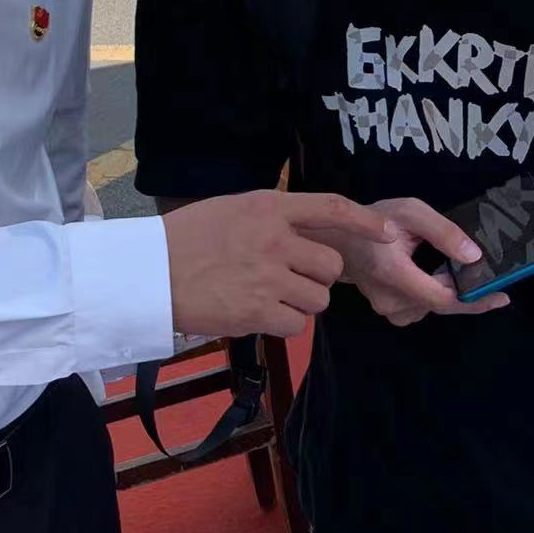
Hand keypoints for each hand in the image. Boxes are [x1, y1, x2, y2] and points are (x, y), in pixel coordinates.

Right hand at [164, 191, 394, 338]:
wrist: (145, 273)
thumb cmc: (184, 240)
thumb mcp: (231, 211)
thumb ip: (272, 218)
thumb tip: (307, 233)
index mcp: (268, 207)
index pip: (332, 208)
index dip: (365, 222)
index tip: (388, 232)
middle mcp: (274, 239)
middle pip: (330, 266)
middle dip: (317, 278)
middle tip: (289, 281)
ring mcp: (268, 276)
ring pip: (317, 300)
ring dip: (300, 304)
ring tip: (266, 298)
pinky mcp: (257, 311)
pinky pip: (295, 325)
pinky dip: (281, 325)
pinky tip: (255, 315)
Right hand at [337, 198, 511, 327]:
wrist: (337, 240)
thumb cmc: (372, 221)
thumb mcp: (410, 212)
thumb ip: (442, 232)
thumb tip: (473, 256)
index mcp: (394, 274)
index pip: (442, 299)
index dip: (474, 299)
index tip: (501, 295)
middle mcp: (390, 300)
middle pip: (442, 307)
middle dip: (471, 297)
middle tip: (496, 287)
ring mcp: (388, 310)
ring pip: (433, 308)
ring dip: (451, 294)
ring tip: (458, 272)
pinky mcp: (390, 312)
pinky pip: (422, 309)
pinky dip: (435, 296)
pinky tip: (437, 278)